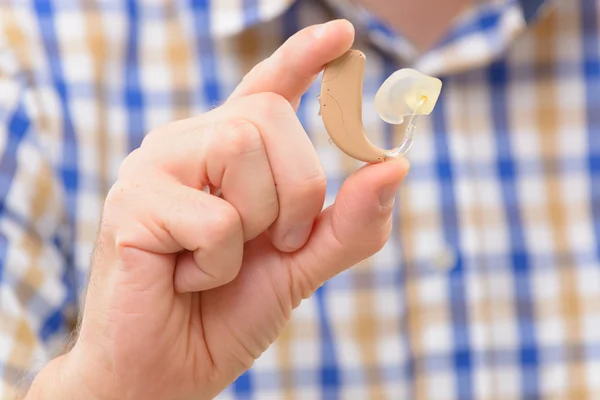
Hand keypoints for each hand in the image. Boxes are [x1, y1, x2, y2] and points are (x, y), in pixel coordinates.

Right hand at [26, 20, 409, 399]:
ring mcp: (153, 167)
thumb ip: (349, 222)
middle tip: (272, 245)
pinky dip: (216, 265)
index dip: (303, 59)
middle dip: (297, 194)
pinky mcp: (131, 202)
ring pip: (242, 149)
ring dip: (256, 226)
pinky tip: (184, 278)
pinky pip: (215, 217)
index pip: (267, 90)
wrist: (169, 372)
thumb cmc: (227, 312)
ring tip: (216, 263)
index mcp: (227, 156)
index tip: (342, 37)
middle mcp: (188, 145)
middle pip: (271, 121)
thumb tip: (396, 165)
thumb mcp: (303, 266)